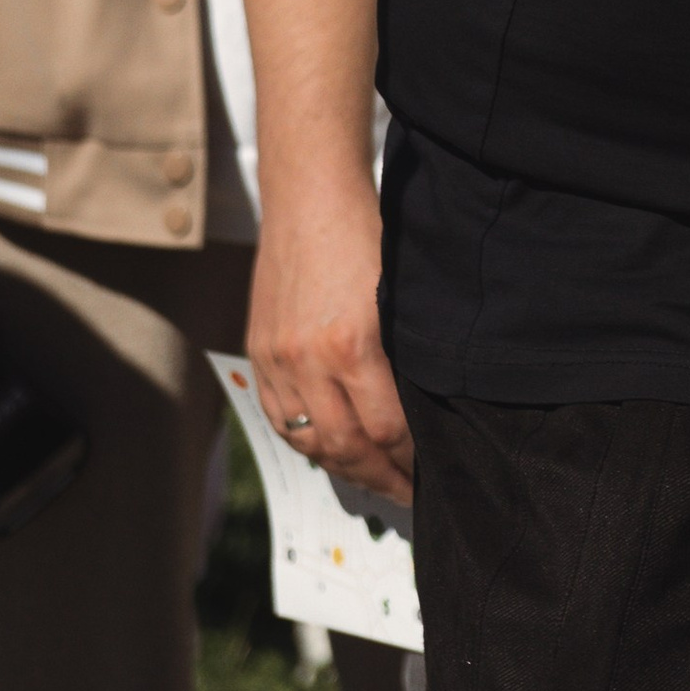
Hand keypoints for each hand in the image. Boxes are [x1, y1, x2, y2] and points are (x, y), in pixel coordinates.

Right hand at [248, 164, 412, 501]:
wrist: (312, 197)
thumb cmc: (371, 235)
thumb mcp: (402, 297)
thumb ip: (405, 357)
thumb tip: (421, 416)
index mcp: (354, 345)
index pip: (388, 429)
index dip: (410, 461)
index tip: (430, 473)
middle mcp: (309, 360)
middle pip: (347, 447)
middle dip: (382, 478)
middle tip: (409, 493)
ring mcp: (278, 360)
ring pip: (310, 441)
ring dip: (345, 468)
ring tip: (375, 480)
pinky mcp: (260, 353)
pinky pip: (281, 418)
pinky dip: (307, 443)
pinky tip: (332, 451)